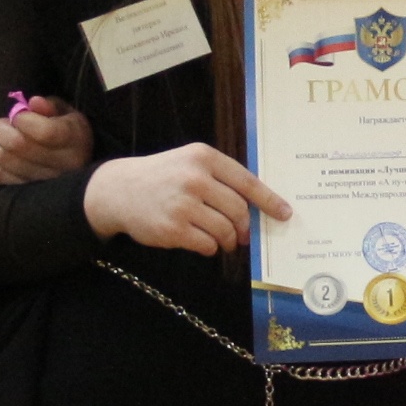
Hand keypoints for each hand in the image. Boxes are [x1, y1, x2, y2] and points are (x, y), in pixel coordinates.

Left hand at [0, 95, 92, 186]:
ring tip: (8, 142)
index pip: (45, 132)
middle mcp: (66, 165)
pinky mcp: (28, 194)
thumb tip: (34, 103)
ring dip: (0, 146)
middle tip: (3, 124)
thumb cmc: (66, 130)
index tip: (20, 116)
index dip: (24, 119)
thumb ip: (49, 105)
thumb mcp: (64, 112)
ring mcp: (47, 183)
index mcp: (77, 138)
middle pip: (19, 145)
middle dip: (3, 129)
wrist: (73, 164)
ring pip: (6, 159)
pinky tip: (7, 158)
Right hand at [84, 143, 290, 255]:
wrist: (119, 190)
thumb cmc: (163, 177)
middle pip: (238, 210)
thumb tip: (258, 207)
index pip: (246, 181)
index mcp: (204, 158)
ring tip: (224, 241)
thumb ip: (222, 178)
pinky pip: (207, 244)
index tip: (285, 214)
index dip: (269, 201)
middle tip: (243, 236)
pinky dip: (211, 247)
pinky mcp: (172, 228)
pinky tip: (204, 242)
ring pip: (225, 230)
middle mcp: (194, 178)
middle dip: (245, 228)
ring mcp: (183, 204)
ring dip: (229, 240)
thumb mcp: (191, 163)